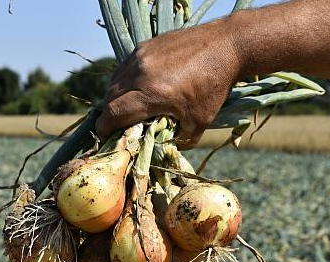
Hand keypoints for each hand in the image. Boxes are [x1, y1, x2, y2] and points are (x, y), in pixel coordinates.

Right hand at [95, 18, 241, 148]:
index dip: (103, 128)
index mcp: (151, 94)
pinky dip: (125, 81)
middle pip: (109, 98)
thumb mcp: (199, 122)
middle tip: (116, 126)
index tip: (104, 137)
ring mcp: (141, 56)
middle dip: (109, 115)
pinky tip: (136, 89)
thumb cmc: (214, 86)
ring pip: (115, 81)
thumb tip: (161, 148)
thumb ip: (178, 139)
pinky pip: (125, 67)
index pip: (113, 113)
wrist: (226, 45)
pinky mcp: (145, 46)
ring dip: (115, 97)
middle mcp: (140, 73)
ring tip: (126, 108)